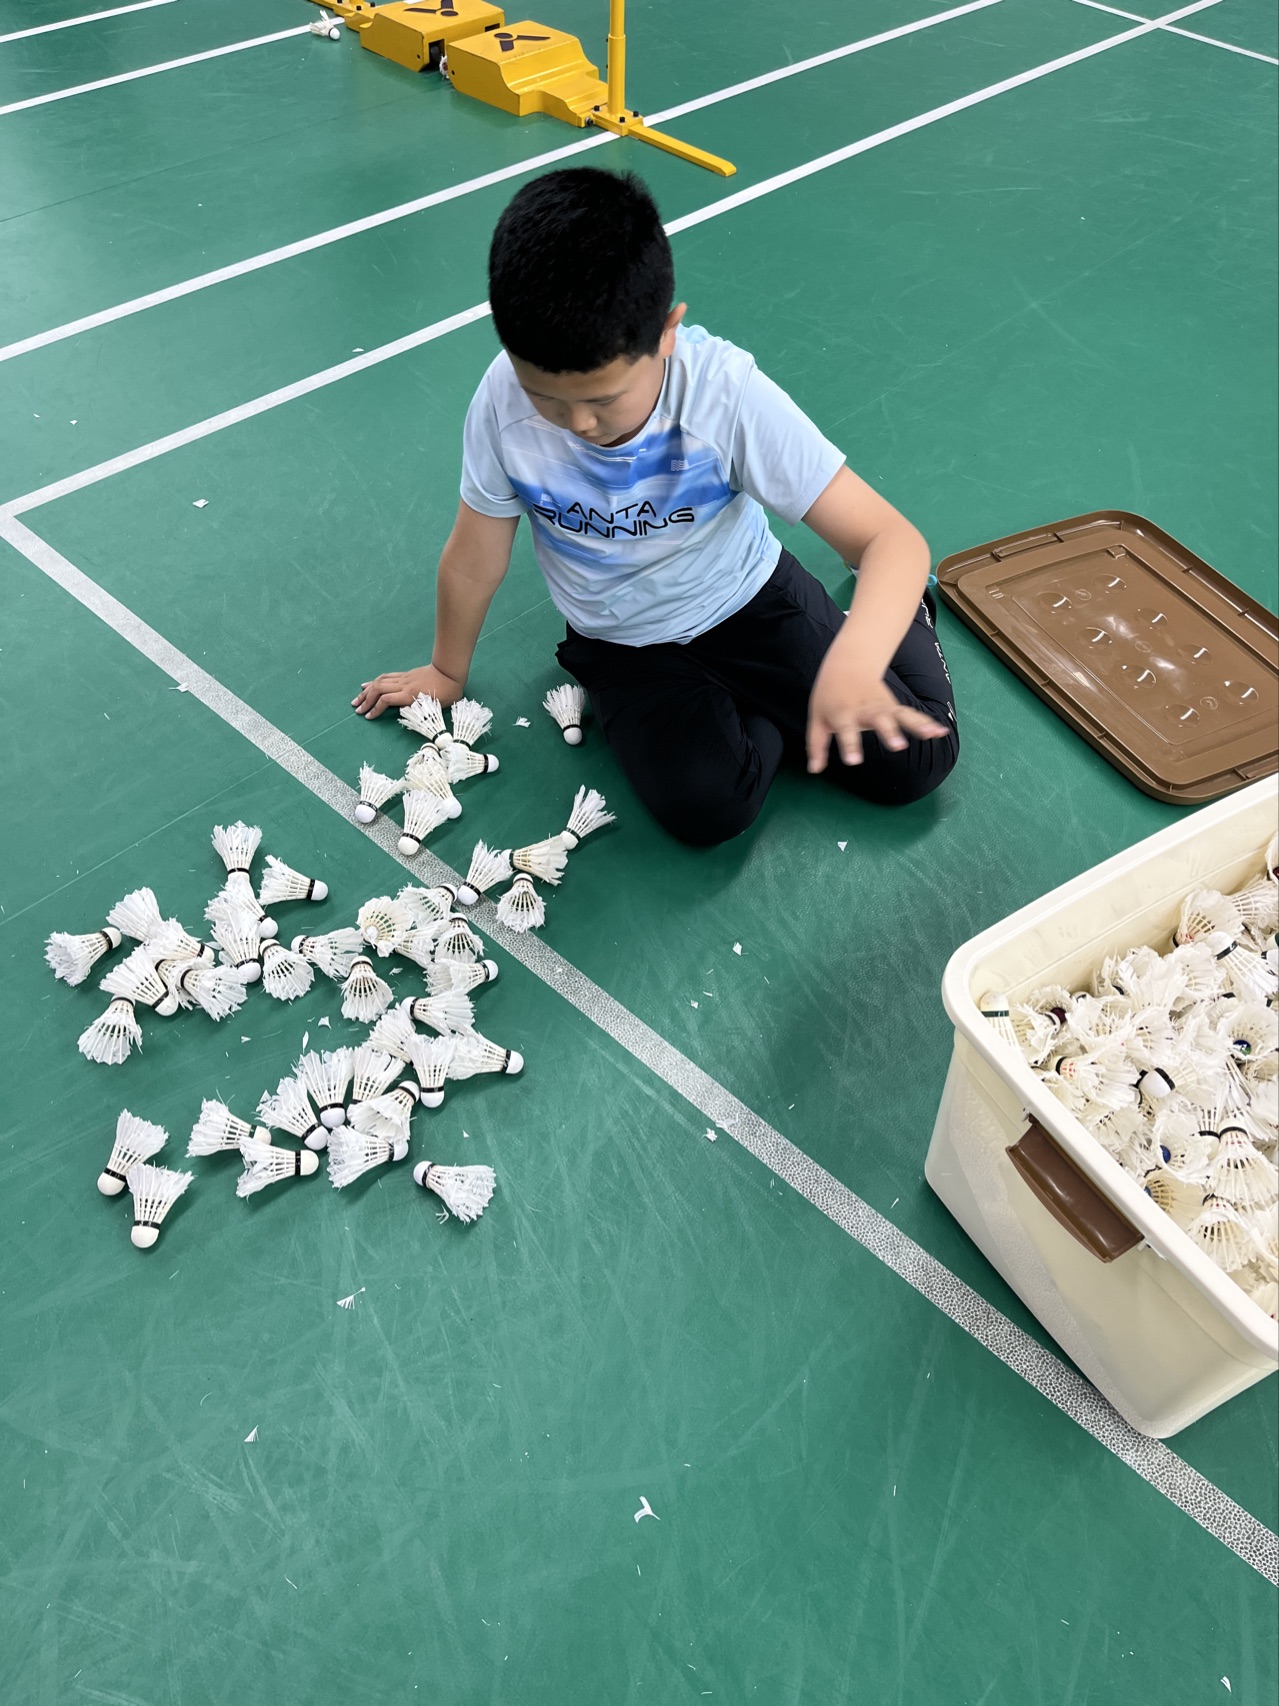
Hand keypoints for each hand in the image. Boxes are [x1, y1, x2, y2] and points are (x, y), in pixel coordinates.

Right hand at [352, 663, 463, 718]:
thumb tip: (404, 712)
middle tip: (357, 709)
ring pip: (380, 682)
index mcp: (410, 694)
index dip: (375, 709)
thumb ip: (419, 709)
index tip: (369, 717)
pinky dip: (374, 682)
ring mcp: (403, 679)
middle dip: (366, 700)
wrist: (449, 672)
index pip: (386, 700)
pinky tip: (367, 685)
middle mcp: (403, 685)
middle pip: (378, 690)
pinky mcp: (405, 675)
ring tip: (357, 699)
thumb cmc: (447, 692)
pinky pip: (386, 677)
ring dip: (367, 691)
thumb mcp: (435, 706)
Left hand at [807, 654, 949, 772]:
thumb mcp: (817, 719)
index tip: (854, 761)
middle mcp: (865, 709)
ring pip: (900, 715)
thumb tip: (814, 770)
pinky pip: (912, 714)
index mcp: (843, 713)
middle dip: (889, 732)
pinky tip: (940, 732)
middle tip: (898, 746)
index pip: (846, 731)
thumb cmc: (829, 696)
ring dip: (916, 725)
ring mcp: (883, 706)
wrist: (848, 664)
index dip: (850, 745)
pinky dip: (926, 722)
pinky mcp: (894, 706)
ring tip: (930, 734)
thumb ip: (816, 744)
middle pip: (879, 720)